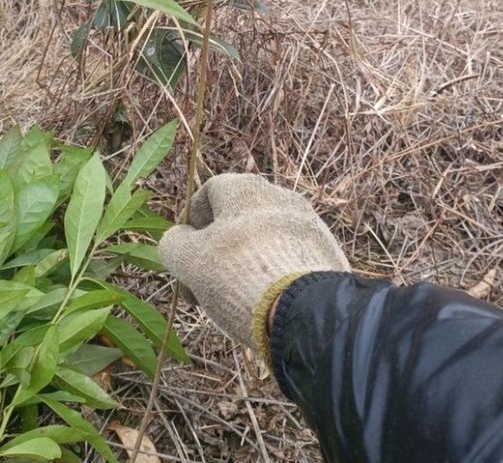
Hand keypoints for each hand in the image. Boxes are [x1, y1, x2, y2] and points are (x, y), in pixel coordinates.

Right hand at [159, 174, 349, 358]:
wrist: (306, 312)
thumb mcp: (188, 260)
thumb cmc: (238, 276)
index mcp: (246, 189)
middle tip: (206, 285)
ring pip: (264, 240)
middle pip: (238, 219)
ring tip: (234, 299)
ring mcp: (309, 224)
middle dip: (217, 250)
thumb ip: (174, 243)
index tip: (184, 253)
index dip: (192, 221)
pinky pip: (289, 258)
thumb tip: (178, 239)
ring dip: (244, 263)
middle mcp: (281, 197)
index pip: (210, 191)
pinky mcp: (328, 253)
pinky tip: (265, 303)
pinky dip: (272, 275)